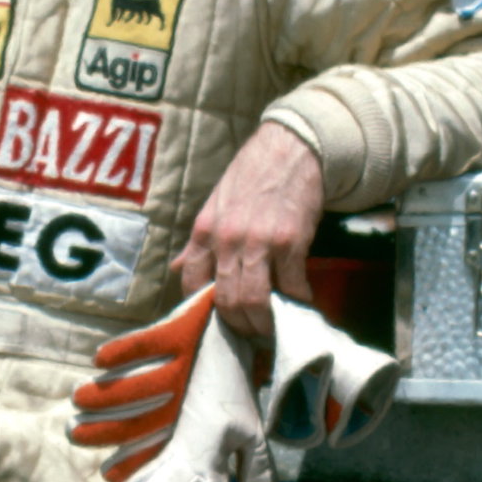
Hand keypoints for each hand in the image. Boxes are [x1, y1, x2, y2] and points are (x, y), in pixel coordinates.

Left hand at [173, 124, 324, 336]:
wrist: (289, 148)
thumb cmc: (250, 176)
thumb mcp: (215, 204)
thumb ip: (199, 242)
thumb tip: (179, 270)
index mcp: (205, 231)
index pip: (192, 283)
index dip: (204, 310)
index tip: (219, 319)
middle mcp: (227, 240)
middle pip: (225, 301)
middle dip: (239, 326)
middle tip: (251, 333)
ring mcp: (259, 242)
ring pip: (254, 301)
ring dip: (265, 322)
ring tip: (272, 326)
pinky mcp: (290, 242)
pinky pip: (291, 286)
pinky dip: (297, 301)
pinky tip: (301, 302)